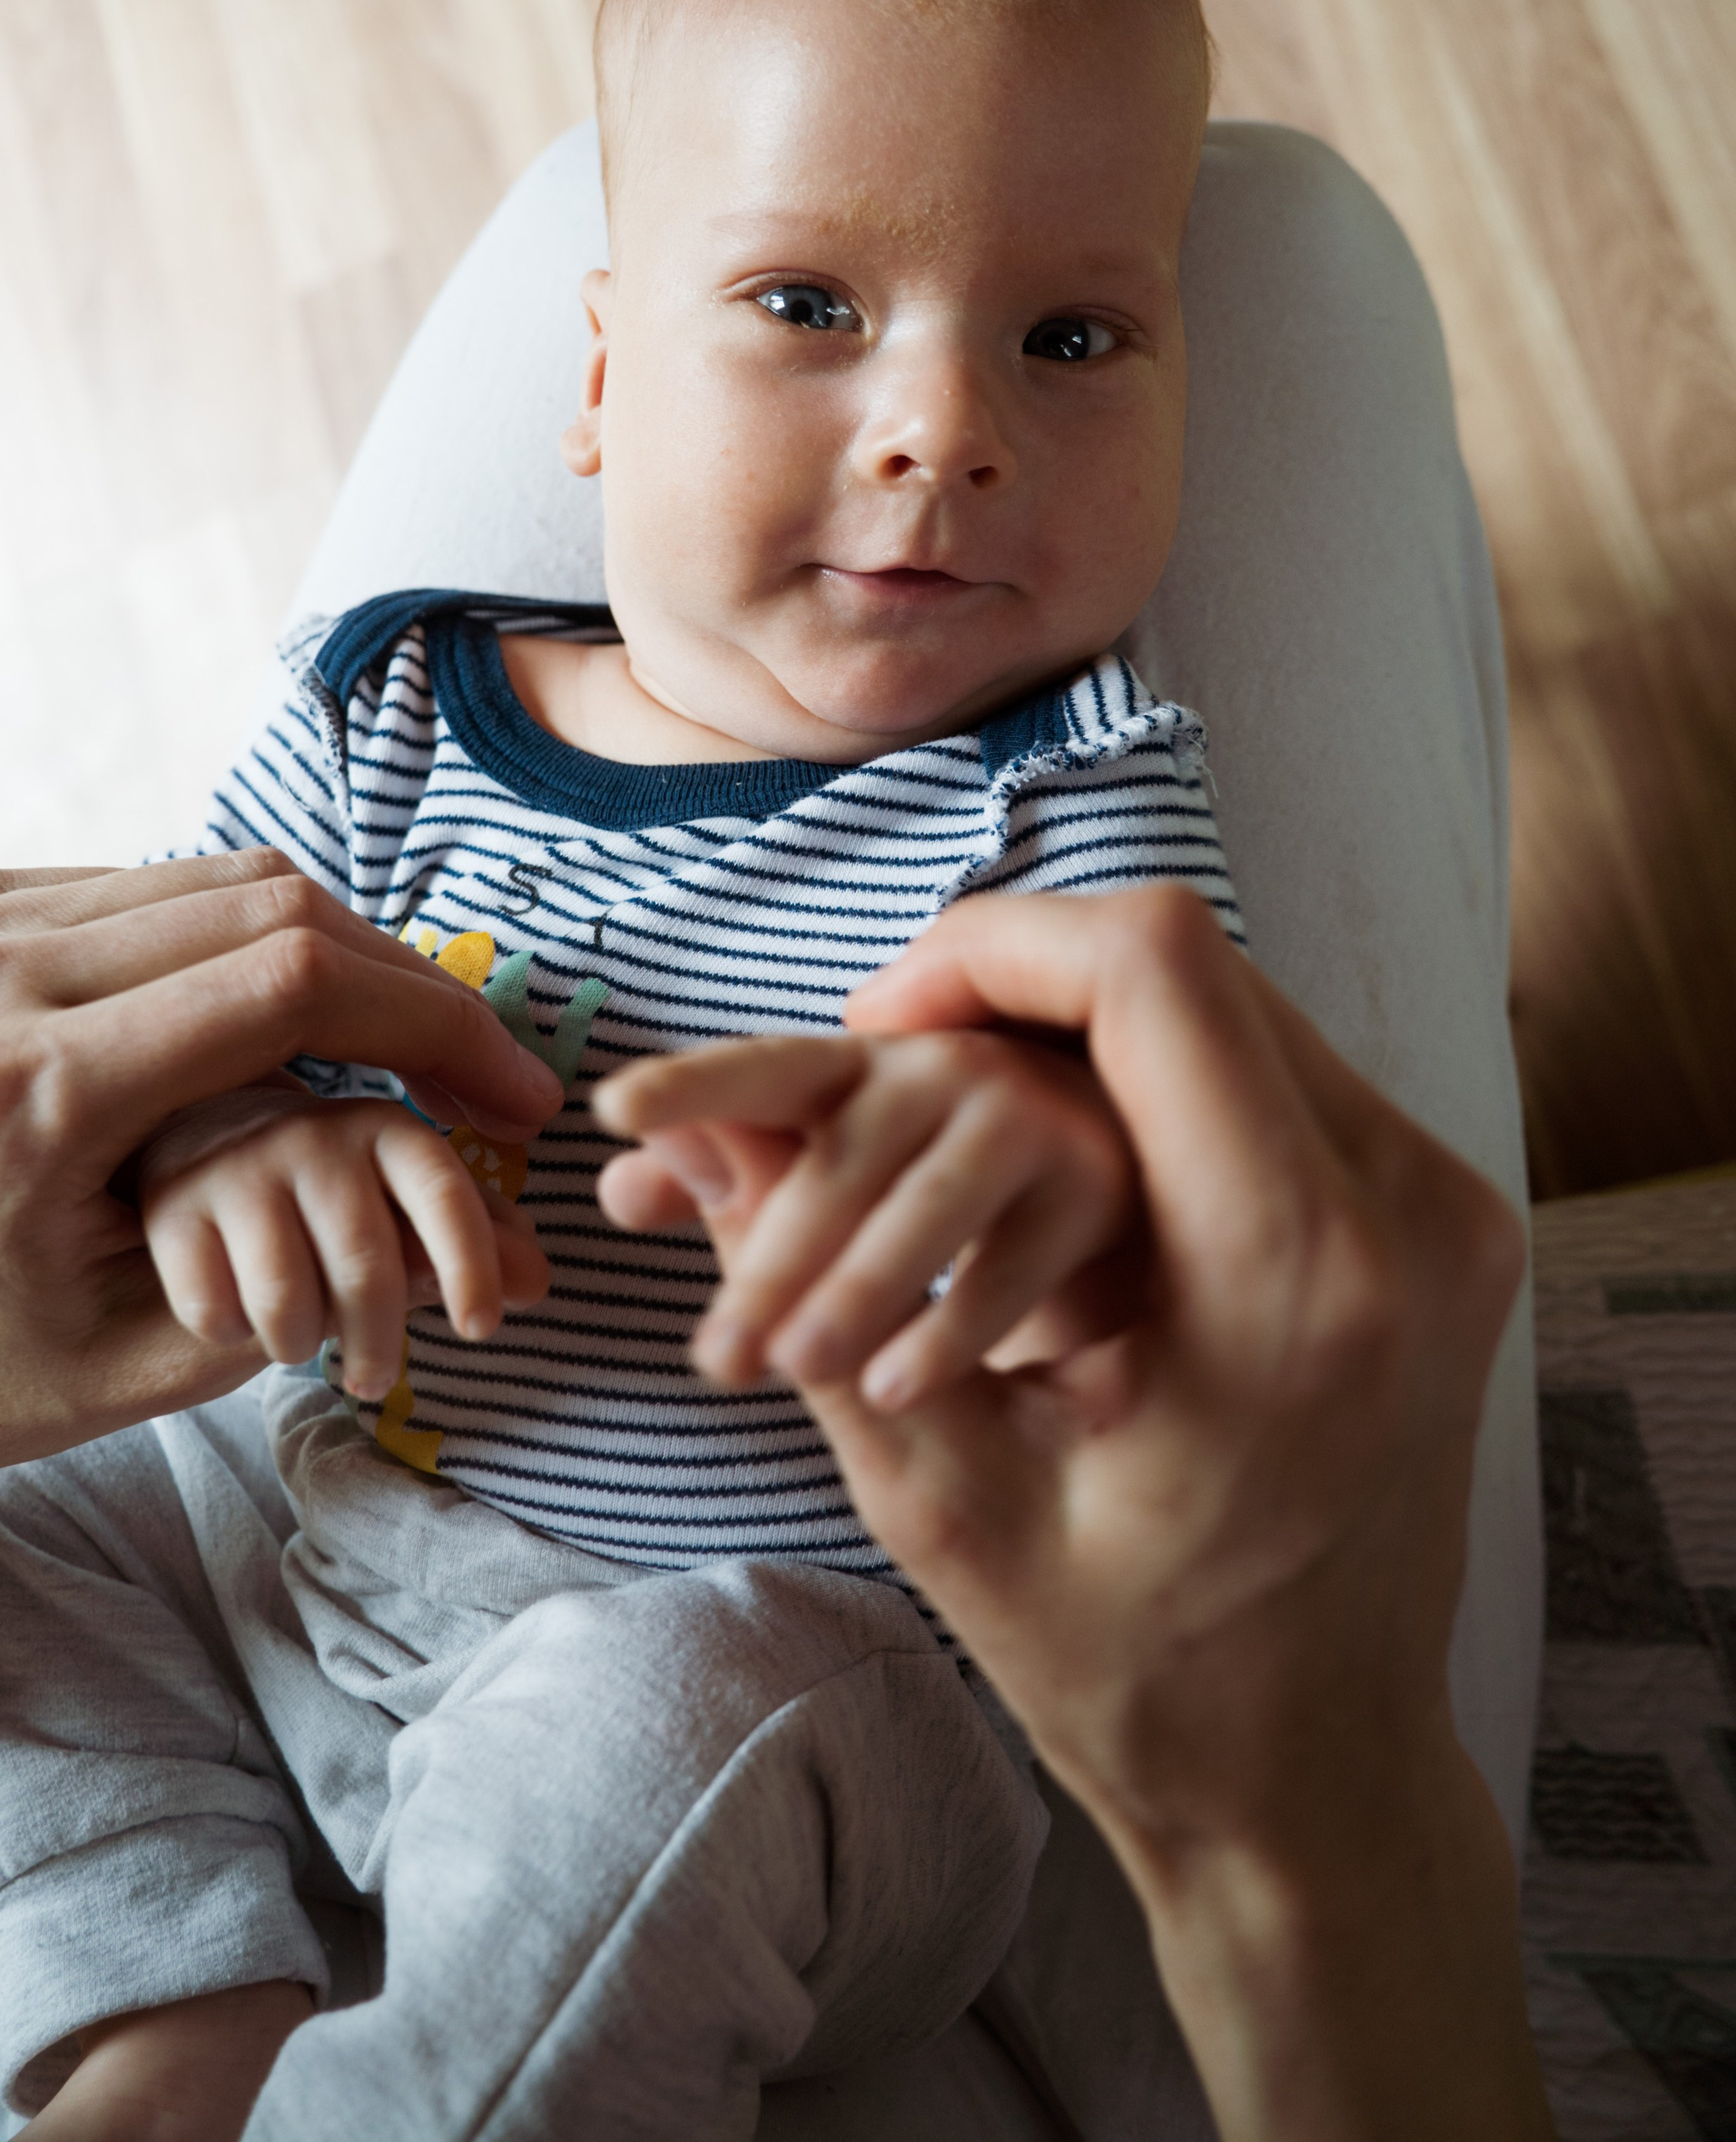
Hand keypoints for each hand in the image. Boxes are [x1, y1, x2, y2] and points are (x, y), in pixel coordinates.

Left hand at [0, 856, 563, 1466]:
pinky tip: (299, 1023)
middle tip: (489, 1074)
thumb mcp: (113, 1368)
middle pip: (276, 908)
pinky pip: (153, 891)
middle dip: (413, 983)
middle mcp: (5, 974)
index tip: (514, 1097)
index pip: (296, 985)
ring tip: (413, 1047)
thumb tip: (417, 1197)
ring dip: (345, 956)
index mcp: (43, 1091)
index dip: (437, 1022)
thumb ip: (279, 1286)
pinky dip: (254, 941)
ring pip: (220, 882)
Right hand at [140, 1089, 550, 1402]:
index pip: (445, 1193)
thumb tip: (537, 1283)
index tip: (481, 1332)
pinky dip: (234, 1334)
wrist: (202, 1141)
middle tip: (377, 1380)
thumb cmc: (328, 1191)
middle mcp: (314, 1133)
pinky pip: (215, 1309)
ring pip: (288, 1299)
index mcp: (388, 1128)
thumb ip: (475, 1242)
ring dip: (302, 1344)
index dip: (471, 1265)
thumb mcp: (405, 1208)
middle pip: (367, 1267)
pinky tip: (238, 1315)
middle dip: (381, 1344)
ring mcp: (236, 1166)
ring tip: (302, 1341)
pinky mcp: (170, 1206)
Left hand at [594, 1028, 1138, 1408]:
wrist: (1120, 1181)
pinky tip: (894, 1386)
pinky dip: (950, 1330)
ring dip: (854, 1290)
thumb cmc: (940, 1175)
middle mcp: (942, 1070)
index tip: (614, 1110)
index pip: (763, 1071)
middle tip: (714, 1361)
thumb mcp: (836, 1174)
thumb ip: (734, 1183)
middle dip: (769, 1263)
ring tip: (793, 1368)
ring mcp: (1026, 1118)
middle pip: (837, 1164)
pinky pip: (1012, 1266)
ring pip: (923, 1210)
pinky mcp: (1096, 1182)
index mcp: (860, 1065)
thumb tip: (622, 1187)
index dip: (691, 1086)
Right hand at [600, 884, 1549, 2138]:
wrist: (1319, 1775)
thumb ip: (823, 1307)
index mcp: (1296, 1282)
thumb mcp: (945, 1503)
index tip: (869, 1022)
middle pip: (1191, 962)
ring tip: (950, 1096)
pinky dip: (1149, 1072)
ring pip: (1234, 1000)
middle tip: (883, 1055)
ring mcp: (1444, 1209)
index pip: (1148, 972)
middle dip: (1010, 981)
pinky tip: (1054, 1143)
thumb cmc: (1131, 1675)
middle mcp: (1407, 1214)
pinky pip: (1278, 1068)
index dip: (982, 950)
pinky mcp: (1439, 1220)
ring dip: (1077, 1023)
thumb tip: (695, 1133)